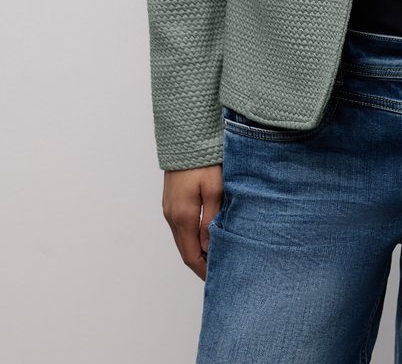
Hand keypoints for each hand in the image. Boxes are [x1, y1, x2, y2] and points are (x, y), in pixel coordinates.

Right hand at [162, 164, 222, 279]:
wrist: (186, 138)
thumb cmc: (204, 161)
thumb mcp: (215, 189)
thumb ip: (211, 220)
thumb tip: (207, 247)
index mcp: (183, 216)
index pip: (191, 255)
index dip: (203, 270)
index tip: (217, 278)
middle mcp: (171, 216)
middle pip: (184, 250)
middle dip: (200, 263)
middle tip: (219, 271)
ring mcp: (169, 209)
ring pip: (182, 240)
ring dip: (195, 251)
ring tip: (215, 256)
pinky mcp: (171, 202)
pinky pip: (180, 228)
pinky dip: (191, 238)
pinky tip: (204, 237)